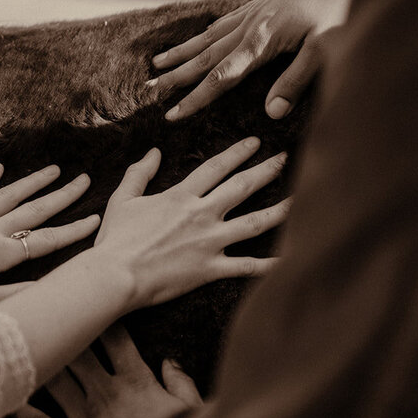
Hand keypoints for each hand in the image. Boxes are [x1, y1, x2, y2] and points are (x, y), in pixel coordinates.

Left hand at [0, 163, 99, 319]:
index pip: (45, 240)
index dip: (73, 230)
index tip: (97, 219)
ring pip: (6, 195)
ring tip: (54, 169)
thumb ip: (15, 295)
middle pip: (31, 209)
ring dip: (31, 181)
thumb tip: (49, 287)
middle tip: (84, 179)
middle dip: (61, 195)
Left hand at [16, 324, 200, 417]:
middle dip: (64, 331)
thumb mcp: (192, 415)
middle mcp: (104, 392)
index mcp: (135, 381)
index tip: (93, 302)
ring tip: (26, 344)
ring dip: (42, 362)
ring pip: (54, 377)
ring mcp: (82, 417)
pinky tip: (7, 396)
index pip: (116, 338)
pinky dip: (20, 411)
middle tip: (51, 314)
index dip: (103, 316)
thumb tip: (170, 362)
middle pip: (77, 349)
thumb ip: (182, 385)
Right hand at [93, 137, 289, 310]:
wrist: (116, 275)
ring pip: (254, 223)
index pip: (216, 167)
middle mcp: (201, 215)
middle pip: (242, 187)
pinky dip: (270, 264)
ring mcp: (209, 242)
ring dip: (280, 210)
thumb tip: (154, 153)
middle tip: (285, 158)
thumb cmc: (115, 239)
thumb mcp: (122, 199)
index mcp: (181, 196)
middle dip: (266, 170)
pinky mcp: (210, 269)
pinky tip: (291, 259)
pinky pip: (247, 266)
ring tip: (302, 199)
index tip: (255, 142)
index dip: (237, 152)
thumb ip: (139, 173)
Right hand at [148, 0, 353, 120]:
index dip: (196, 98)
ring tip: (157, 65)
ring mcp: (251, 14)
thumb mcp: (324, 47)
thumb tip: (270, 114)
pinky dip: (203, 34)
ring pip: (208, 39)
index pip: (221, 78)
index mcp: (260, 41)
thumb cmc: (338, 7)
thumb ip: (296, 81)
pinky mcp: (259, 6)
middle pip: (205, 58)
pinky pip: (222, 24)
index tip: (173, 115)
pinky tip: (198, 38)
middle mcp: (248, 27)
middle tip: (149, 92)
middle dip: (176, 78)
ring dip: (182, 55)